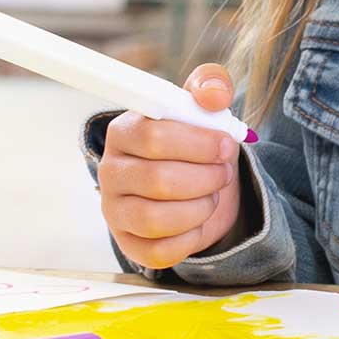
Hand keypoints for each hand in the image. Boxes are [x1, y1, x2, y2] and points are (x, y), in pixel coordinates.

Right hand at [98, 63, 243, 269]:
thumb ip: (211, 86)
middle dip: (205, 177)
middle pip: (157, 180)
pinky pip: (158, 252)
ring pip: (155, 219)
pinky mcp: (127, 243)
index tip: (227, 145)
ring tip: (213, 193)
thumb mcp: (205, 105)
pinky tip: (200, 219)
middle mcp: (111, 171)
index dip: (198, 143)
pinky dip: (190, 237)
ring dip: (200, 207)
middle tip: (224, 172)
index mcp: (125, 130)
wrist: (195, 177)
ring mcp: (114, 210)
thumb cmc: (196, 137)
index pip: (153, 136)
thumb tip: (214, 95)